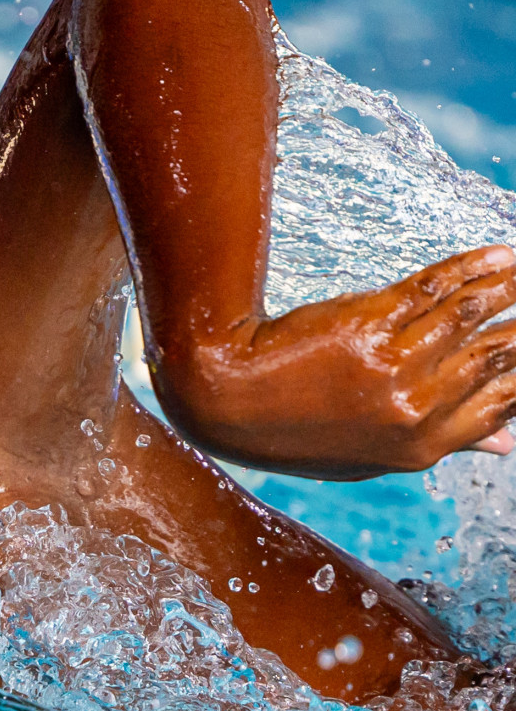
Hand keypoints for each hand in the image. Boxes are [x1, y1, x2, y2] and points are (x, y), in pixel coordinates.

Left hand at [152, 246, 515, 479]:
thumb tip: (510, 444)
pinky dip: (475, 267)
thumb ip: (439, 442)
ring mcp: (395, 366)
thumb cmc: (292, 427)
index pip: (503, 404)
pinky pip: (438, 288)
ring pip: (476, 314)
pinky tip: (499, 255)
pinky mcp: (370, 324)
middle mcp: (415, 409)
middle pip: (499, 357)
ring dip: (510, 286)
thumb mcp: (365, 454)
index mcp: (419, 449)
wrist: (222, 396)